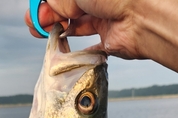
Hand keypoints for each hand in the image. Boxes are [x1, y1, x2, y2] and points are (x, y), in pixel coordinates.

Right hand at [24, 0, 147, 59]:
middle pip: (67, 8)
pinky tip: (65, 52)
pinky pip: (91, 47)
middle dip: (49, 17)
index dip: (45, 4)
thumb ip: (58, 0)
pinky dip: (78, 51)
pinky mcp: (110, 40)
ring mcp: (104, 19)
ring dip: (60, 31)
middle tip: (35, 27)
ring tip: (46, 36)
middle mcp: (98, 0)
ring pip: (76, 25)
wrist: (143, 17)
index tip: (34, 13)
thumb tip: (44, 8)